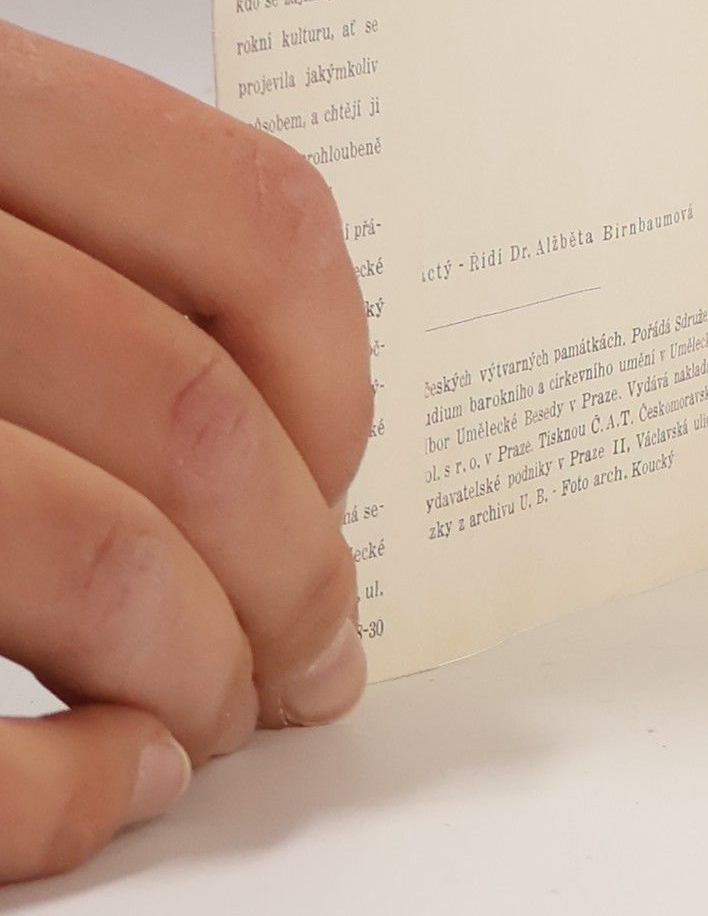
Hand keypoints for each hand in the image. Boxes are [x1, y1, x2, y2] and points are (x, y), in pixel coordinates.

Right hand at [0, 19, 373, 880]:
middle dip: (293, 572)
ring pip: (96, 561)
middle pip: (196, 419)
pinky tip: (102, 781)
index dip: (339, 378)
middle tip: (307, 650)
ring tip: (209, 711)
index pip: (257, 223)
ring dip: (199, 673)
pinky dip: (57, 792)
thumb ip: (86, 260)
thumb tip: (304, 449)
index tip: (341, 481)